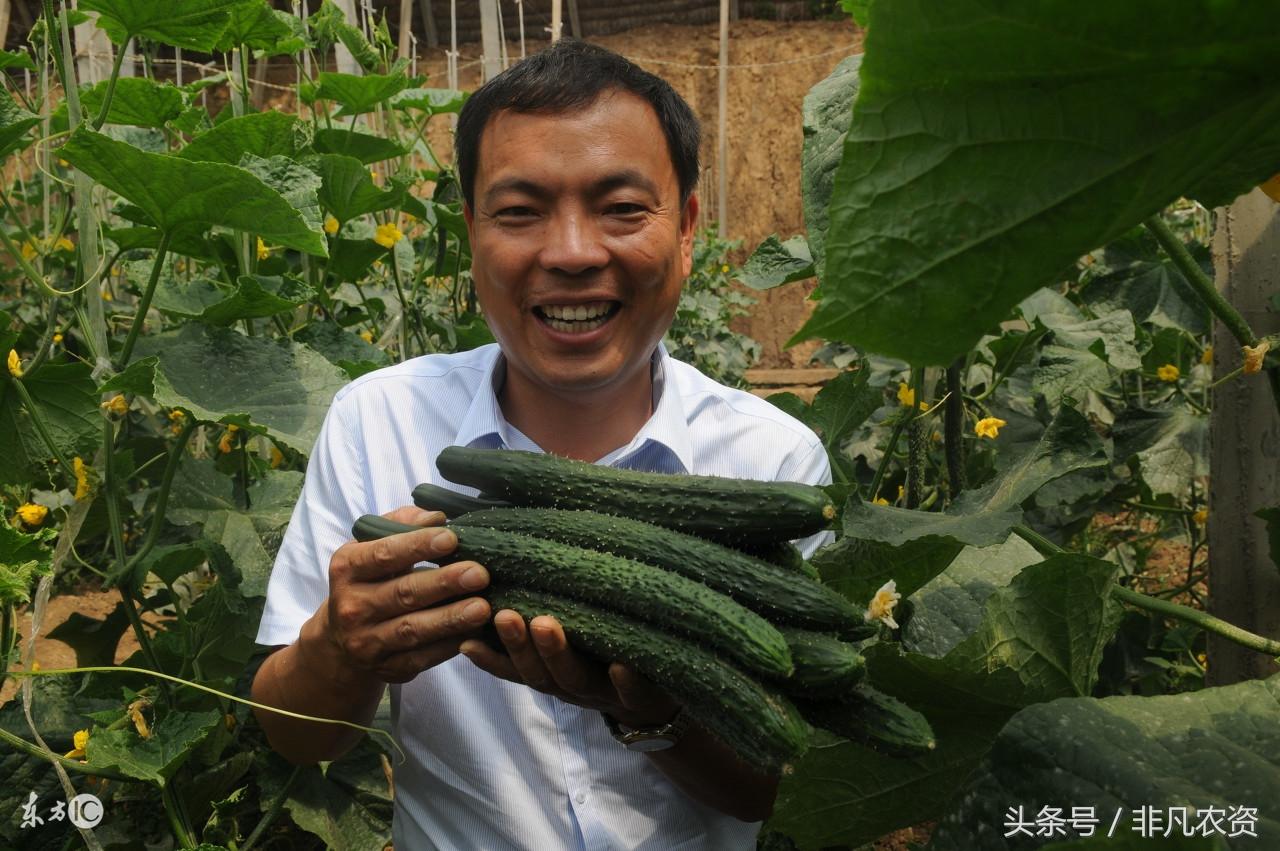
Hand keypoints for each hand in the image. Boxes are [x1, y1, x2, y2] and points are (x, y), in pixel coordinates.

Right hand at [320, 506, 491, 683]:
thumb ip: (401, 524)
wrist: (341, 640)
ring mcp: (367, 642)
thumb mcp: (371, 546)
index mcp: (347, 569)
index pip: (383, 555)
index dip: (417, 546)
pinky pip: (422, 658)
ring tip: (482, 607)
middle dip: (443, 584)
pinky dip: (450, 645)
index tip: (451, 538)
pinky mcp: (387, 668)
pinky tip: (475, 633)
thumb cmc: (370, 579)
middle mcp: (352, 607)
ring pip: (413, 629)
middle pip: (402, 594)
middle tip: (479, 574)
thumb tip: (436, 516)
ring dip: (450, 619)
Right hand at [459, 610, 679, 728]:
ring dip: (557, 653)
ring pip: (575, 679)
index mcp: (554, 676)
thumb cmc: (607, 666)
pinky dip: (625, 681)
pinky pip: (634, 692)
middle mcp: (573, 687)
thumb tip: (508, 587)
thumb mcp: (574, 651)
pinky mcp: (644, 698)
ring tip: (545, 624)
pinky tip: (620, 665)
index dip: (490, 659)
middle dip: (519, 645)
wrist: (659, 712)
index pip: (515, 669)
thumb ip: (544, 626)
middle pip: (539, 673)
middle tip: (505, 615)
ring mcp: (606, 693)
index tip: (465, 639)